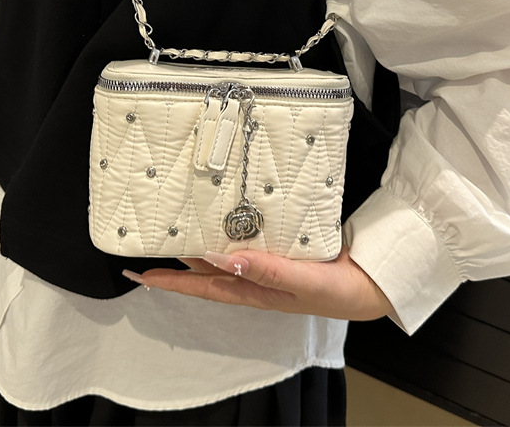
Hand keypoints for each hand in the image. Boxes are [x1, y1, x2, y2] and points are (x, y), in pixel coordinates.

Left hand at [123, 246, 395, 321]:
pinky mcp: (280, 250)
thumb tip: (221, 259)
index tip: (138, 273)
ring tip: (175, 228)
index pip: (201, 287)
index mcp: (253, 290)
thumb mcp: (301, 282)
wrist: (372, 284)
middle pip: (204, 272)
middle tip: (149, 243)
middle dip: (175, 263)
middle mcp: (253, 279)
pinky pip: (245, 241)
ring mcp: (266, 265)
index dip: (169, 281)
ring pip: (222, 256)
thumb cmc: (338, 291)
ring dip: (198, 246)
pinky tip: (224, 219)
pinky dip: (229, 232)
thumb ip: (265, 270)